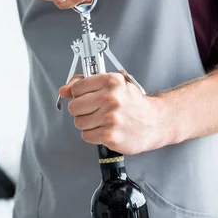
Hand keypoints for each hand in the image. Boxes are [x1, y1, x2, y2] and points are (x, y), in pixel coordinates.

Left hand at [58, 73, 177, 154]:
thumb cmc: (132, 103)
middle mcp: (111, 98)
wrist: (154, 122)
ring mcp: (111, 118)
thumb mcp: (113, 85)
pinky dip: (93, 135)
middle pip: (74, 106)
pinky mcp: (110, 136)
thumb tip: (63, 90)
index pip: (76, 88)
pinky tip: (105, 130)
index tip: (87, 97)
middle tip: (95, 111)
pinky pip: (86, 136)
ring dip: (88, 124)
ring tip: (103, 121)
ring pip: (79, 122)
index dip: (79, 94)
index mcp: (112, 81)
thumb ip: (85, 84)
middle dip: (81, 110)